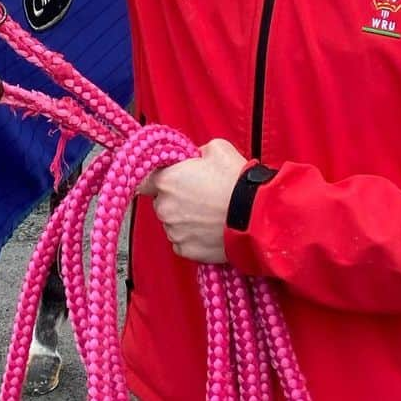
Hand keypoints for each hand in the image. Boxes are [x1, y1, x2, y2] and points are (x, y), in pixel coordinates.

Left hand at [138, 139, 246, 262]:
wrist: (256, 217)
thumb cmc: (236, 181)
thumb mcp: (217, 148)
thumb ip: (197, 152)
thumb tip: (195, 157)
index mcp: (166, 181)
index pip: (144, 179)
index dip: (157, 178)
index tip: (169, 178)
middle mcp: (165, 208)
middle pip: (161, 202)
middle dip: (176, 198)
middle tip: (199, 194)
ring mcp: (175, 232)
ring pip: (173, 223)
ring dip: (185, 219)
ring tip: (209, 213)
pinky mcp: (187, 252)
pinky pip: (183, 242)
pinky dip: (193, 237)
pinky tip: (210, 228)